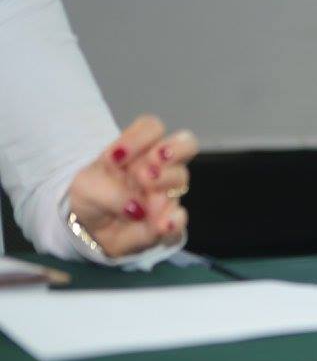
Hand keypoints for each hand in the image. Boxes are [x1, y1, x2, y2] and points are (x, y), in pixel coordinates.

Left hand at [66, 115, 197, 258]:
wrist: (86, 233)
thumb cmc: (90, 198)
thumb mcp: (86, 187)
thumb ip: (109, 190)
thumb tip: (137, 208)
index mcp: (139, 150)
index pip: (152, 127)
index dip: (139, 138)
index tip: (116, 158)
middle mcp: (160, 167)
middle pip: (186, 143)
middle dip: (173, 150)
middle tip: (150, 168)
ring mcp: (167, 193)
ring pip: (181, 179)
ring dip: (164, 184)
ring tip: (143, 202)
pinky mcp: (168, 222)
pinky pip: (181, 219)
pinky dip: (174, 221)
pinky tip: (161, 225)